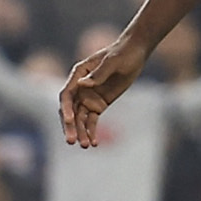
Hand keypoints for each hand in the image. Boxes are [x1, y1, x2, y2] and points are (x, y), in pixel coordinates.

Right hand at [58, 33, 150, 147]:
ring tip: (85, 146)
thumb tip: (82, 85)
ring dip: (81, 132)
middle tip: (71, 141)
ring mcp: (88, 97)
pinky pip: (92, 121)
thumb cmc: (122, 53)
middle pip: (70, 110)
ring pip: (80, 119)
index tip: (69, 120)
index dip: (66, 108)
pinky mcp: (98, 105)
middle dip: (70, 126)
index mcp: (78, 74)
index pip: (67, 94)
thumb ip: (98, 74)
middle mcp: (79, 87)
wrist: (134, 53)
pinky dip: (91, 132)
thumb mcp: (112, 62)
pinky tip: (94, 143)